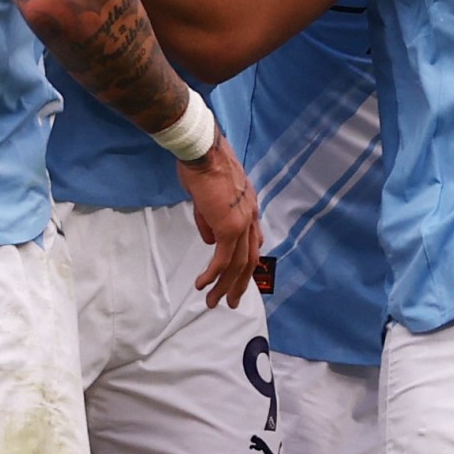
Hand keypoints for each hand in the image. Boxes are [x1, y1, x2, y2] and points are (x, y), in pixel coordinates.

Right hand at [176, 131, 262, 307]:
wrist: (203, 151)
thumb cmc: (201, 165)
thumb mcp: (206, 196)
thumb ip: (209, 219)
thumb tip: (209, 241)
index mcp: (248, 206)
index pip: (252, 240)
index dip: (246, 261)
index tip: (238, 277)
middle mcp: (250, 216)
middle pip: (249, 259)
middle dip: (239, 284)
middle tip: (229, 301)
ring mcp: (241, 223)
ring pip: (237, 265)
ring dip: (225, 286)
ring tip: (213, 302)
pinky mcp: (228, 227)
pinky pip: (222, 259)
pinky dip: (213, 275)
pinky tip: (202, 285)